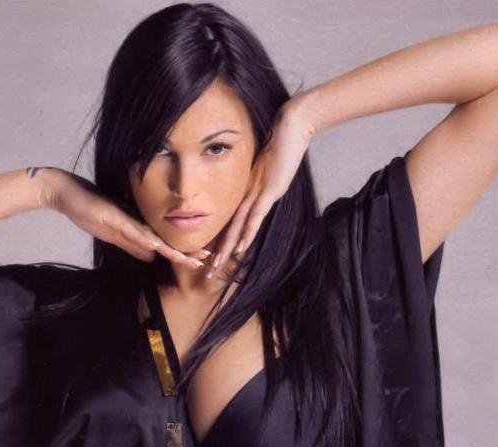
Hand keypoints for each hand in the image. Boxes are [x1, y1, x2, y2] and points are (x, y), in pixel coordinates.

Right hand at [46, 169, 209, 270]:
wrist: (65, 191)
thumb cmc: (88, 209)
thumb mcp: (113, 232)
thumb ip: (132, 244)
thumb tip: (154, 256)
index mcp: (136, 228)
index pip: (163, 243)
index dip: (181, 252)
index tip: (200, 259)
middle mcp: (135, 223)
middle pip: (165, 241)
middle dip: (186, 251)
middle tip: (209, 259)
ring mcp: (125, 220)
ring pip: (154, 238)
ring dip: (172, 249)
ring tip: (191, 258)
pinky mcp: (112, 217)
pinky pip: (132, 230)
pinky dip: (146, 240)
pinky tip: (158, 247)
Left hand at [205, 99, 316, 279]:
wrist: (290, 126)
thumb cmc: (284, 143)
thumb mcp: (273, 168)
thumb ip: (266, 181)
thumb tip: (265, 189)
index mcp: (247, 190)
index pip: (232, 220)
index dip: (223, 239)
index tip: (213, 256)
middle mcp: (247, 194)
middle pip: (230, 227)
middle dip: (219, 251)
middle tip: (207, 270)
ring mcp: (256, 193)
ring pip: (237, 227)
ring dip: (227, 249)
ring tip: (216, 266)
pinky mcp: (268, 191)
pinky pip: (255, 217)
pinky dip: (247, 234)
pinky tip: (239, 249)